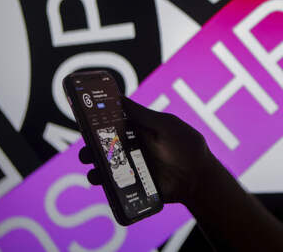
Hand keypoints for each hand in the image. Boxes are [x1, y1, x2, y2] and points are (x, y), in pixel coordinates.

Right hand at [78, 97, 213, 202]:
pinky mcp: (133, 184)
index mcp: (139, 130)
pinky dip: (103, 181)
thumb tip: (119, 98)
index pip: (114, 123)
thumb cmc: (186, 146)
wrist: (198, 178)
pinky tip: (100, 178)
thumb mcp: (166, 126)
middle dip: (91, 144)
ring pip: (104, 164)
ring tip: (91, 163)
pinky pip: (113, 183)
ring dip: (93, 163)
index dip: (98, 121)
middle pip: (104, 144)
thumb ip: (143, 115)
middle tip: (86, 144)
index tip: (84, 116)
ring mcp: (131, 166)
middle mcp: (132, 147)